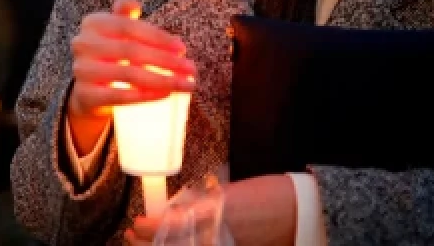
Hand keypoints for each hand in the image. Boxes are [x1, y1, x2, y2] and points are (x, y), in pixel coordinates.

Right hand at [68, 0, 195, 154]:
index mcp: (93, 22)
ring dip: (163, 80)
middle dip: (166, 60)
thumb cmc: (111, 55)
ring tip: (187, 84)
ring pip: (129, 74)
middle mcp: (82, 44)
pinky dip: (146, 96)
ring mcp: (81, 70)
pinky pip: (120, 96)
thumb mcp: (116, 31)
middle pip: (132, 51)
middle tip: (191, 69)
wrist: (88, 90)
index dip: (158, 37)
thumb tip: (134, 5)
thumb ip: (125, 16)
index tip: (182, 48)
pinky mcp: (85, 95)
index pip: (129, 26)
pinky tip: (166, 94)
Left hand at [124, 175, 295, 244]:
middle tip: (132, 236)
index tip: (137, 223)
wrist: (302, 213)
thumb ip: (204, 204)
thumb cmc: (269, 194)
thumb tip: (179, 209)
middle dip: (148, 243)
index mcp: (216, 214)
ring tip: (145, 244)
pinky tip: (174, 245)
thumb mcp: (230, 193)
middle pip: (173, 245)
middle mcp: (218, 236)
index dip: (151, 227)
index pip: (173, 225)